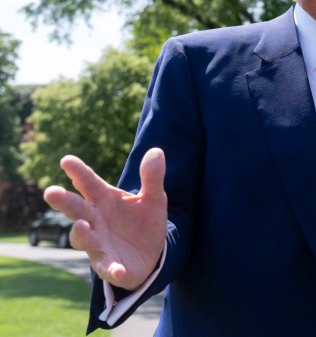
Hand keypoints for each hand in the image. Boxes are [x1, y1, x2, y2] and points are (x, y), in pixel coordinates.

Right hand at [43, 148, 167, 290]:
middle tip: (51, 192)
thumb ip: (152, 177)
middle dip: (64, 201)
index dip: (78, 172)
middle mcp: (95, 220)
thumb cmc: (143, 220)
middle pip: (77, 209)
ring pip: (83, 238)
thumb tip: (157, 151)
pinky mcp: (109, 265)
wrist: (152, 252)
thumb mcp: (153, 198)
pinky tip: (118, 270)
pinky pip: (108, 268)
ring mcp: (99, 243)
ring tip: (80, 225)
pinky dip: (112, 269)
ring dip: (80, 233)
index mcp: (105, 200)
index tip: (66, 160)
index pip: (89, 183)